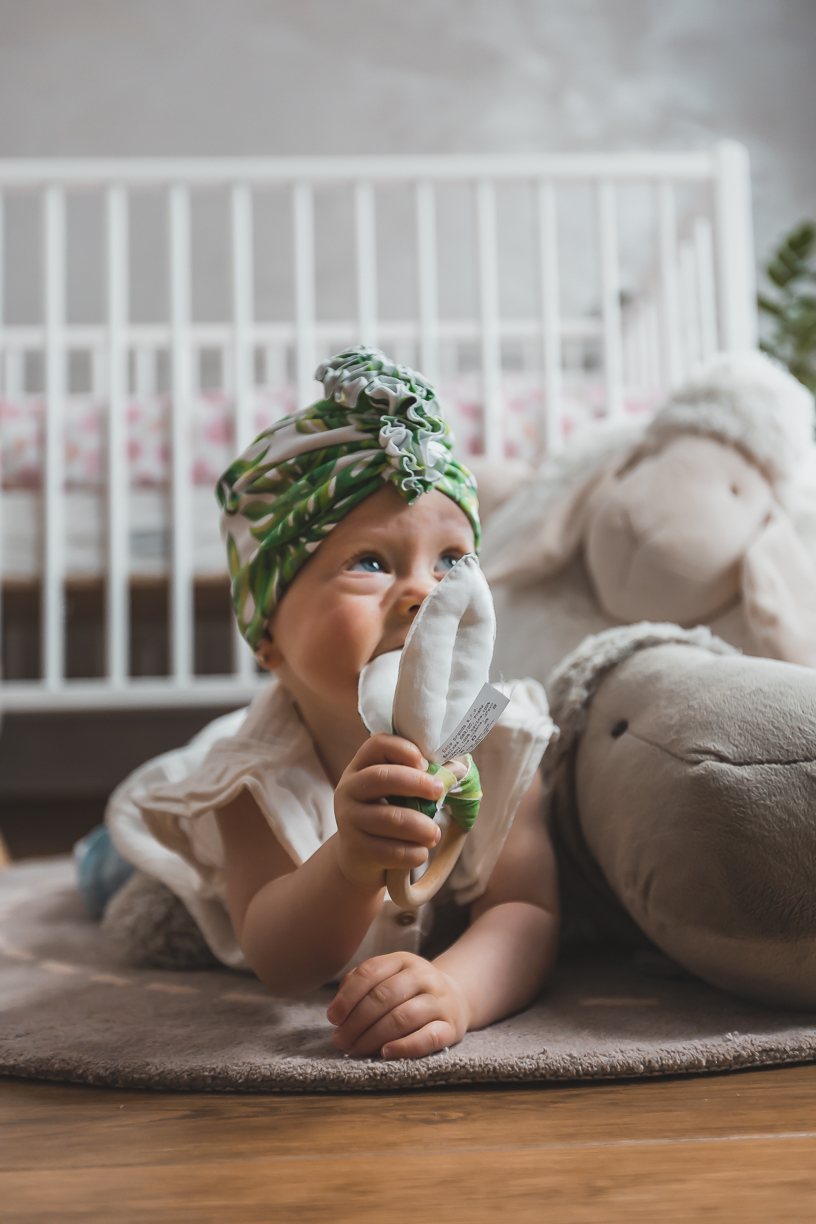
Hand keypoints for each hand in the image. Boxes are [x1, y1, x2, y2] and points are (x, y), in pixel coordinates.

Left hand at [326, 951, 469, 1058]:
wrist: (456, 998)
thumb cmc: (409, 991)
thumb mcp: (389, 977)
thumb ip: (361, 986)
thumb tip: (338, 1011)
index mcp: (403, 960)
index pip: (371, 972)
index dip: (348, 996)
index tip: (333, 1018)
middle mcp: (424, 976)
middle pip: (384, 996)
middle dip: (356, 1021)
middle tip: (340, 1040)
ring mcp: (440, 1001)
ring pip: (403, 1017)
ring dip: (373, 1036)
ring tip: (356, 1049)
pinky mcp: (451, 1027)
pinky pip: (429, 1038)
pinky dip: (405, 1047)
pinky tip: (385, 1053)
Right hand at [333, 734, 443, 890]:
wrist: (359, 857)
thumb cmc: (387, 815)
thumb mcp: (394, 793)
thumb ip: (417, 778)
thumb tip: (457, 770)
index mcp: (360, 767)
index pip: (377, 744)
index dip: (404, 749)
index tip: (425, 764)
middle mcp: (348, 789)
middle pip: (381, 777)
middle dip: (417, 783)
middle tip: (439, 792)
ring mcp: (348, 819)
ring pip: (389, 818)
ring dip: (421, 826)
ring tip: (435, 833)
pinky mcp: (354, 849)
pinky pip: (389, 850)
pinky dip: (412, 852)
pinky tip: (421, 852)